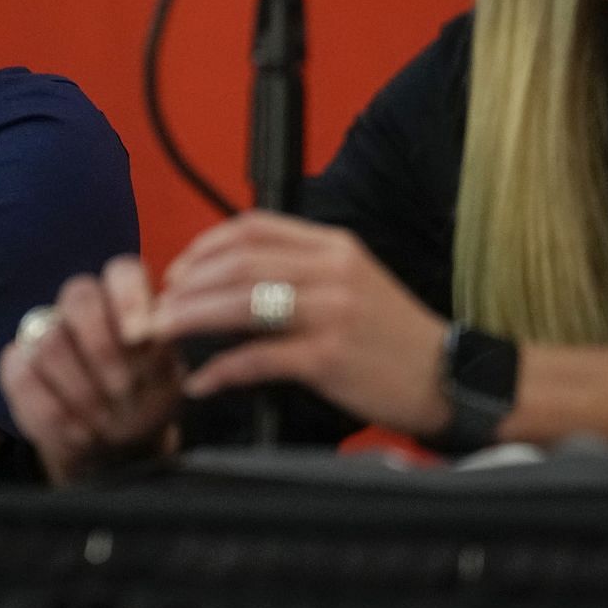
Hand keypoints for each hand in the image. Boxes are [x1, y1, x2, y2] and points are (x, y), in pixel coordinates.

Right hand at [0, 257, 182, 483]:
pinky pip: (21, 376)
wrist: (113, 445)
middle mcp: (85, 308)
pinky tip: (79, 432)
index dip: (128, 296)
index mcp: (126, 300)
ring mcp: (46, 334)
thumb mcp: (165, 384)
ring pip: (50, 343)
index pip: (122, 272)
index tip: (139, 336)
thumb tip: (146, 333)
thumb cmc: (144, 402)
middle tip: (124, 388)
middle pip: (79, 297)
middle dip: (101, 348)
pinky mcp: (18, 364)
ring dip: (82, 390)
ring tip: (106, 419)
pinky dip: (54, 412)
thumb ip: (158, 357)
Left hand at [153, 213, 451, 438]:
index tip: (178, 271)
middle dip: (188, 284)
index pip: (254, 227)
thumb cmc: (394, 337)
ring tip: (163, 335)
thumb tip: (234, 279)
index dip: (205, 246)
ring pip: (241, 302)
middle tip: (157, 307)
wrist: (450, 377)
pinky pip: (258, 357)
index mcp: (334, 245)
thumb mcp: (354, 282)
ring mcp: (332, 311)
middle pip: (239, 261)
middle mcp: (332, 269)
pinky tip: (202, 381)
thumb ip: (302, 271)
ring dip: (192, 318)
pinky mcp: (330, 356)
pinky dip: (222, 370)